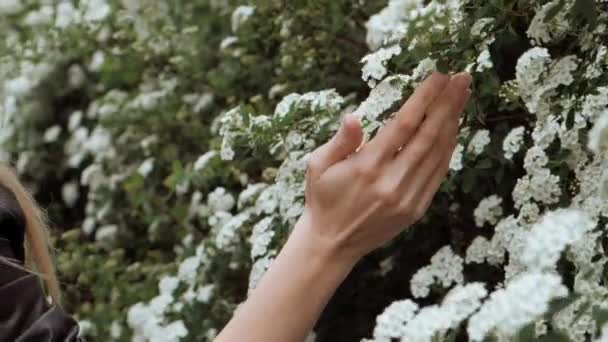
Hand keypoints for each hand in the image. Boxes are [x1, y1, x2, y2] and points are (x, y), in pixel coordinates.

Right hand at [296, 71, 471, 262]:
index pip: (403, 124)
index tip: (439, 75)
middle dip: (448, 103)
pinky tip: (454, 129)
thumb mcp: (318, 165)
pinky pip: (438, 173)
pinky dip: (448, 149)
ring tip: (462, 97)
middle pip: (428, 135)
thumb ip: (340, 141)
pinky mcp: (415, 209)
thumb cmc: (323, 197)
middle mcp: (391, 182)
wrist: (332, 242)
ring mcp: (407, 197)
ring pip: (438, 153)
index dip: (424, 98)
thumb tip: (354, 116)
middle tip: (463, 77)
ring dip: (453, 122)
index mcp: (367, 167)